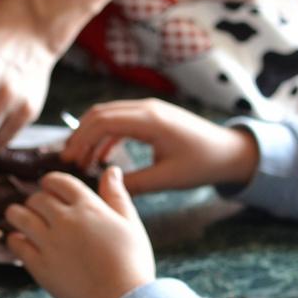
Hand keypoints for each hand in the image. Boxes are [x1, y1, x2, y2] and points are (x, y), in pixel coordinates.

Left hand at [6, 168, 154, 297]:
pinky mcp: (38, 265)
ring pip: (18, 216)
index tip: (50, 189)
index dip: (51, 183)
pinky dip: (14, 239)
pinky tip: (21, 242)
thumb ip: (117, 195)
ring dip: (17, 215)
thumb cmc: (132, 264)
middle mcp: (65, 220)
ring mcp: (49, 243)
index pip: (58, 181)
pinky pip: (15, 244)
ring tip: (21, 221)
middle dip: (37, 201)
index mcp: (88, 207)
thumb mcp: (130, 224)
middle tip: (39, 210)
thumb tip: (111, 170)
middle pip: (36, 198)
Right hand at [60, 99, 259, 194]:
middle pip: (99, 114)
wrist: (229, 151)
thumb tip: (103, 189)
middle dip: (79, 136)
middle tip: (68, 161)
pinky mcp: (152, 116)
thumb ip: (133, 184)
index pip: (103, 122)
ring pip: (107, 115)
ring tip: (81, 160)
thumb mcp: (166, 179)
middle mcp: (147, 109)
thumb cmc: (202, 164)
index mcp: (150, 120)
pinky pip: (120, 121)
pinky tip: (100, 157)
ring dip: (90, 135)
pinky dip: (105, 136)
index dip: (80, 140)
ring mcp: (149, 110)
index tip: (68, 161)